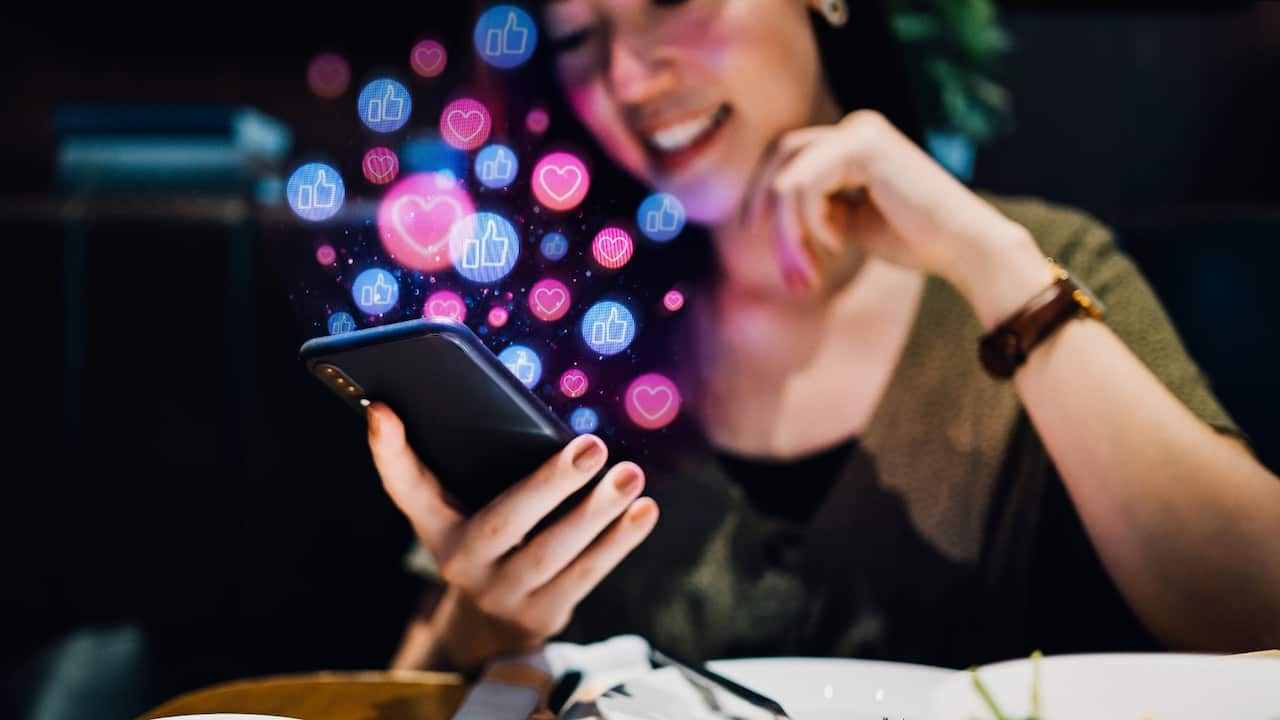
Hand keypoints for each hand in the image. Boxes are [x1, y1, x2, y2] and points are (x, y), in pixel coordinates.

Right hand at [366, 403, 657, 670]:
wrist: (491, 623)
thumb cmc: (487, 538)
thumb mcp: (464, 508)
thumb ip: (465, 464)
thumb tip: (468, 409)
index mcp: (437, 528)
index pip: (406, 486)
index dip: (388, 451)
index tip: (382, 408)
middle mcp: (463, 564)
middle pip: (505, 522)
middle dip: (550, 483)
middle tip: (593, 446)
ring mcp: (504, 595)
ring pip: (554, 553)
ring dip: (598, 514)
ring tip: (631, 475)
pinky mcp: (544, 614)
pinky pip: (586, 575)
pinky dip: (619, 542)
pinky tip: (644, 510)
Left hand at [745, 109, 1054, 328]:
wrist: (962, 246)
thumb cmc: (912, 239)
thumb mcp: (848, 220)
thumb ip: (815, 208)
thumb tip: (768, 216)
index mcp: (852, 140)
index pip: (787, 157)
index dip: (763, 193)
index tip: (755, 233)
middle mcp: (855, 127)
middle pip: (780, 160)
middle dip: (771, 217)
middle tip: (786, 268)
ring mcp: (859, 131)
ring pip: (789, 180)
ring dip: (789, 234)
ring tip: (809, 272)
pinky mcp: (863, 147)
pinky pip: (805, 187)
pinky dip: (812, 225)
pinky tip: (839, 245)